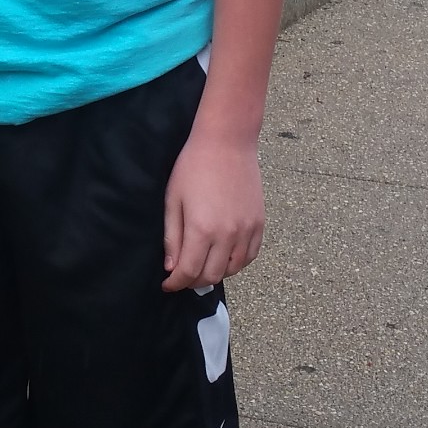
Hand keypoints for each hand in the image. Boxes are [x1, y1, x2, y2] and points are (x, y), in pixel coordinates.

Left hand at [162, 125, 263, 291]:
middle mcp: (227, 235)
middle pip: (211, 275)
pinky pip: (250, 256)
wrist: (227, 143)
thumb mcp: (173, 200)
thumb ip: (172, 237)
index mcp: (201, 229)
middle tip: (183, 275)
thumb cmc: (194, 166)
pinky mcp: (259, 223)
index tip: (168, 285)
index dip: (175, 283)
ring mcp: (247, 230)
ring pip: (233, 270)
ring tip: (203, 265)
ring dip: (216, 273)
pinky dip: (237, 263)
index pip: (188, 272)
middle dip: (193, 281)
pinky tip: (225, 257)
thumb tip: (172, 267)